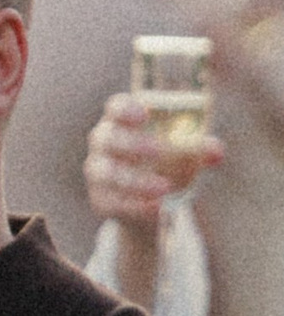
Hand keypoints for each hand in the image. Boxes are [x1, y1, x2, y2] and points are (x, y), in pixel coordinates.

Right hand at [85, 94, 220, 237]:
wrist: (150, 202)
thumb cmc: (166, 163)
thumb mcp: (184, 153)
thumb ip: (199, 149)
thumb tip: (216, 152)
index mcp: (122, 122)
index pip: (116, 107)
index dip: (126, 109)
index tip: (144, 114)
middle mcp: (103, 143)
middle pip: (106, 137)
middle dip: (131, 143)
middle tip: (159, 150)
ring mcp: (98, 172)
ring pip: (106, 173)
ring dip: (135, 180)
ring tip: (165, 188)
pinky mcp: (101, 200)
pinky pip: (113, 202)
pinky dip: (135, 206)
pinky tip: (156, 208)